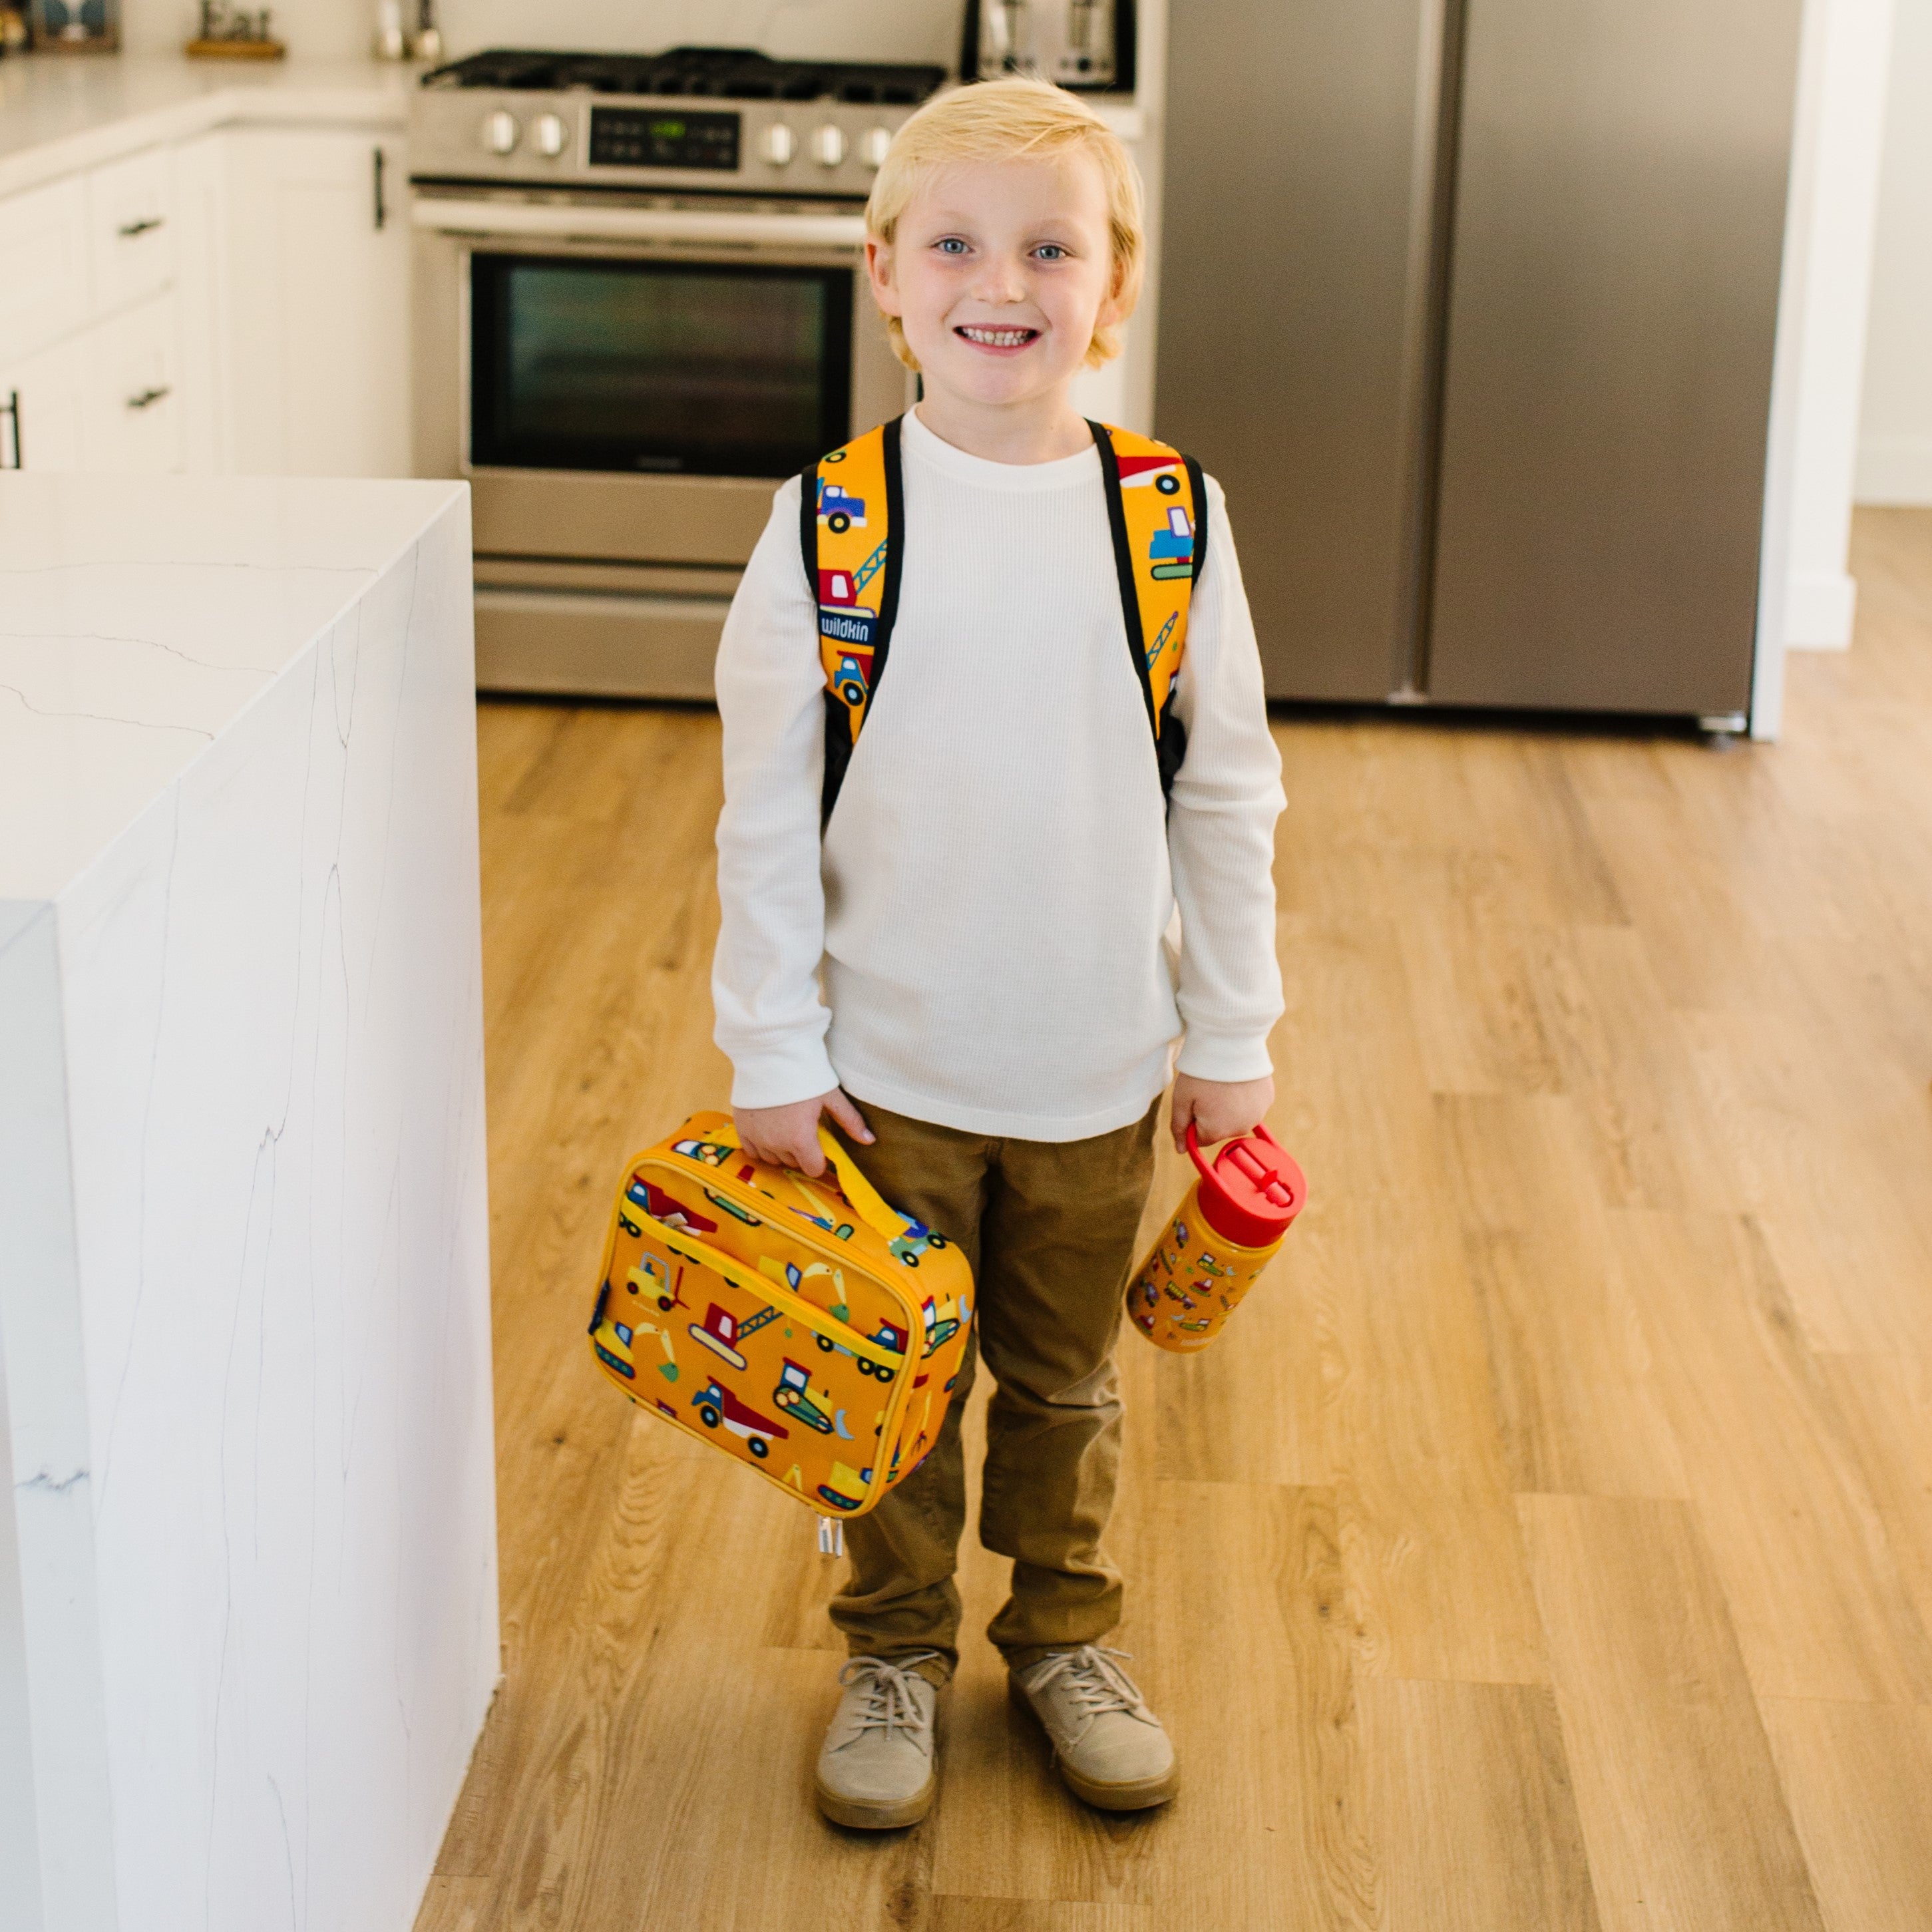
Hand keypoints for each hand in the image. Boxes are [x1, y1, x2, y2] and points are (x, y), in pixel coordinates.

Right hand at [734, 1087, 873, 1177]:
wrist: (769, 1053)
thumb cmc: (804, 1073)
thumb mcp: (831, 1096)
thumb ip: (850, 1121)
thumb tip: (870, 1141)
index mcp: (801, 1139)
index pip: (813, 1169)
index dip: (819, 1159)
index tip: (820, 1146)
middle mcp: (777, 1144)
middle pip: (793, 1163)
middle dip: (802, 1152)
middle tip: (805, 1131)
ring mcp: (757, 1137)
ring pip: (773, 1159)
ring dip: (782, 1151)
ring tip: (787, 1129)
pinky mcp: (742, 1128)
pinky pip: (752, 1151)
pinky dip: (761, 1146)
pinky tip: (769, 1131)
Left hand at [1170, 1072, 1274, 1153]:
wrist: (1231, 1042)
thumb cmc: (1202, 1072)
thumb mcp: (1181, 1099)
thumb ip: (1179, 1127)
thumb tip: (1180, 1150)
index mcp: (1217, 1131)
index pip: (1200, 1139)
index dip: (1193, 1121)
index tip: (1193, 1103)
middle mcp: (1240, 1129)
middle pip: (1220, 1130)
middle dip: (1212, 1115)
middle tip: (1209, 1090)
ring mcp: (1257, 1114)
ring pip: (1237, 1118)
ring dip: (1229, 1107)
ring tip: (1224, 1084)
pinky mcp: (1268, 1099)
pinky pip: (1251, 1106)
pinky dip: (1244, 1097)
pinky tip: (1238, 1081)